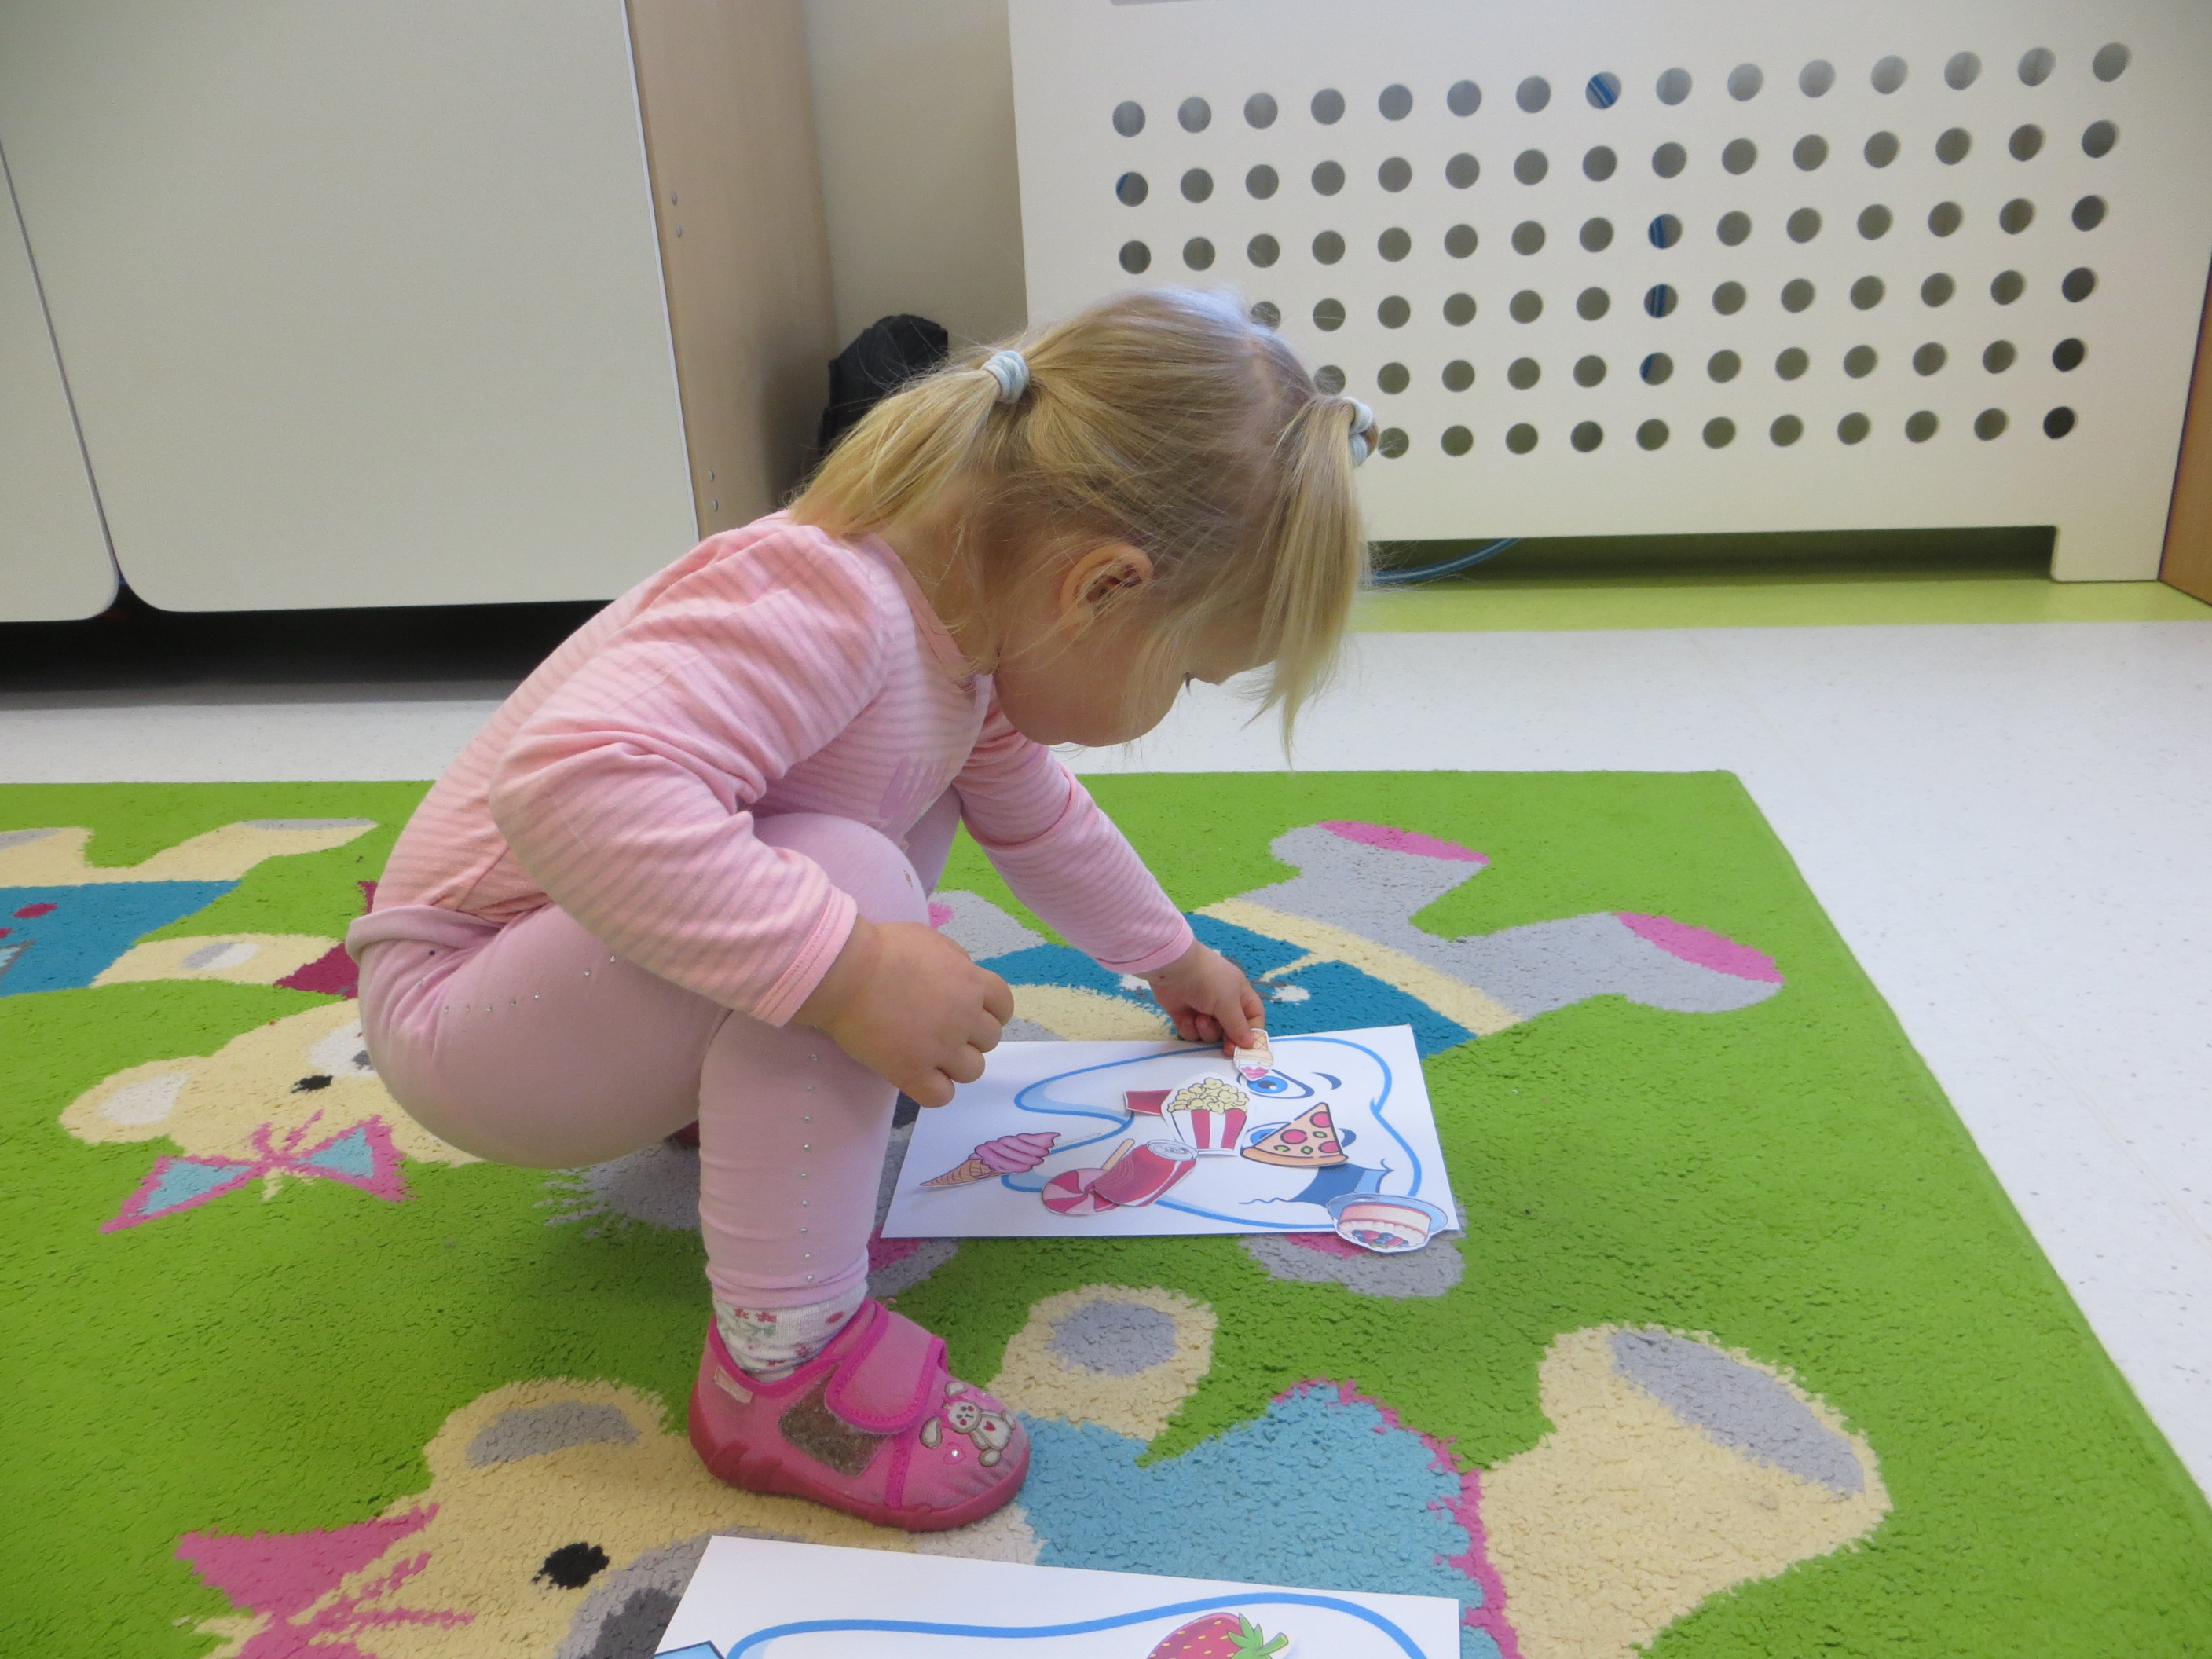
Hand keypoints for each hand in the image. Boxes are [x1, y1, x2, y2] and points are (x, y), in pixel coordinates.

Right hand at [796, 919, 1013, 1106]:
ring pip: (973, 1071)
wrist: (847, 971)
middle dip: (971, 1037)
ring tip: (931, 1056)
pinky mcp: (912, 1072)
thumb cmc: (883, 948)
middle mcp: (964, 1017)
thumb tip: (965, 980)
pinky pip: (941, 1096)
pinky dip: (935, 1089)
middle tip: (943, 1032)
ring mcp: (941, 1048)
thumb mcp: (932, 941)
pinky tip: (918, 1077)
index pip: (1004, 1006)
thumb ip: (956, 963)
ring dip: (956, 1065)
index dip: (990, 1013)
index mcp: (971, 983)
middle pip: (990, 1040)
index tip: (972, 1015)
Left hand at [1144, 941, 1263, 1046]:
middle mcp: (1223, 1003)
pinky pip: (1192, 1033)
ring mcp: (1202, 1010)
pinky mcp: (1184, 1016)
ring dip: (1207, 1030)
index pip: (1254, 1016)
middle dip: (1228, 1039)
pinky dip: (1190, 1029)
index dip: (1253, 1032)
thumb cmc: (1208, 981)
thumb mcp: (1228, 1002)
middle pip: (1232, 1030)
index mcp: (1239, 994)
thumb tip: (1250, 1043)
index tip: (1248, 1048)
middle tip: (1226, 1049)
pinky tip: (1186, 1019)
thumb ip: (1238, 1025)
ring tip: (1199, 1019)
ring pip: (1211, 1034)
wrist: (1173, 969)